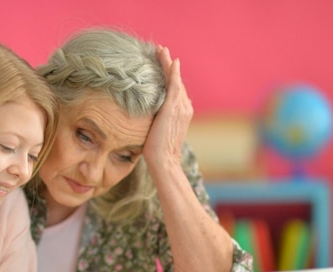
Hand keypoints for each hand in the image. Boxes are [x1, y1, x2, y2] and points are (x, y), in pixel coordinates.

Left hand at [142, 45, 193, 168]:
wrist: (164, 160)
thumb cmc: (157, 151)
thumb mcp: (157, 131)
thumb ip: (157, 120)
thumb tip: (149, 116)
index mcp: (181, 112)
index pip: (174, 90)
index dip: (169, 76)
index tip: (161, 64)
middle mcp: (184, 107)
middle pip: (176, 81)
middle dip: (168, 66)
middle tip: (160, 50)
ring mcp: (181, 107)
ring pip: (175, 79)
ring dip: (168, 63)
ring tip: (161, 50)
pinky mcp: (173, 107)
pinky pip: (174, 85)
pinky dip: (173, 72)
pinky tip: (170, 61)